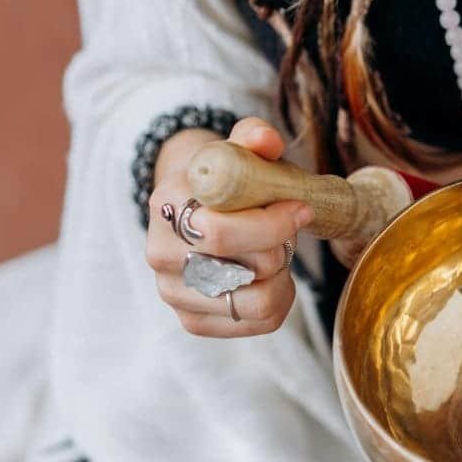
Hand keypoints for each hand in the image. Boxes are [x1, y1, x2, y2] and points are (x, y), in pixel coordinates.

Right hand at [146, 117, 312, 336]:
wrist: (197, 206)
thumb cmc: (227, 177)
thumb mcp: (238, 149)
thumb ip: (254, 138)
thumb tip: (266, 139)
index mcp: (167, 206)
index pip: (221, 232)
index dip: (273, 224)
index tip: (301, 209)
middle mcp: (160, 254)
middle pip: (246, 269)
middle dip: (281, 248)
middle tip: (287, 232)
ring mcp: (173, 292)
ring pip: (257, 302)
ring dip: (283, 277)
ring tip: (279, 255)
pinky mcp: (192, 321)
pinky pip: (258, 323)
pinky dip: (279, 301)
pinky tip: (272, 278)